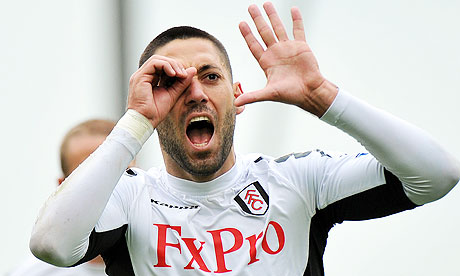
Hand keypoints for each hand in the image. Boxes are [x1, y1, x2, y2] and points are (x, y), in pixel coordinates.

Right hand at [127, 55, 196, 127]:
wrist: (145, 121)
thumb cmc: (155, 112)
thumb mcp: (173, 94)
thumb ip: (181, 83)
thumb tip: (192, 70)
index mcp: (149, 79)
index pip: (163, 66)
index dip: (175, 68)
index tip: (185, 76)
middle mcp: (144, 76)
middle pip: (160, 60)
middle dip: (175, 65)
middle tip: (184, 74)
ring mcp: (140, 75)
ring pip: (157, 59)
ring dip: (171, 64)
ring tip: (180, 74)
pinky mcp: (139, 77)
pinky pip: (154, 63)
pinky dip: (166, 66)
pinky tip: (174, 74)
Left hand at [235, 2, 336, 116]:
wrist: (310, 92)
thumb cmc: (290, 95)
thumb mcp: (269, 94)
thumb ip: (252, 96)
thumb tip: (235, 103)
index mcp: (267, 62)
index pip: (254, 45)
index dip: (247, 35)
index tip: (241, 23)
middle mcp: (276, 53)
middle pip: (264, 32)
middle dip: (257, 20)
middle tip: (251, 7)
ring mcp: (288, 48)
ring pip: (278, 28)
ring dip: (272, 16)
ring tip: (266, 4)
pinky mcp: (301, 47)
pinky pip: (298, 30)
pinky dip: (296, 20)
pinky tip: (293, 9)